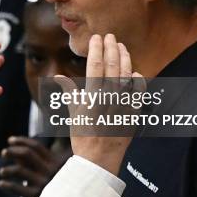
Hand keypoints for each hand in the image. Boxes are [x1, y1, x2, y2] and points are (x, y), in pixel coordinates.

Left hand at [0, 137, 70, 196]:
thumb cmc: (53, 194)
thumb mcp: (46, 176)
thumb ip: (33, 163)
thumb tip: (16, 152)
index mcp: (56, 163)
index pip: (36, 146)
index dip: (21, 141)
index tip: (10, 140)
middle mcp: (52, 171)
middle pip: (27, 153)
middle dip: (12, 151)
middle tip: (3, 153)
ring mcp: (45, 183)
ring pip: (19, 169)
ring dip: (7, 169)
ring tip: (2, 172)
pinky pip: (16, 187)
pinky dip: (6, 185)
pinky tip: (2, 184)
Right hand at [54, 34, 144, 175]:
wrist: (99, 160)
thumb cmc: (83, 136)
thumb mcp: (73, 112)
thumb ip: (69, 91)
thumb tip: (57, 76)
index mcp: (92, 96)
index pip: (95, 65)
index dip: (96, 49)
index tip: (97, 38)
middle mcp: (109, 97)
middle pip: (112, 66)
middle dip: (111, 48)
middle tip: (110, 36)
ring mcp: (123, 104)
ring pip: (127, 75)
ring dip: (125, 58)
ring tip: (121, 47)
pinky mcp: (134, 113)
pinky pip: (139, 92)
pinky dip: (138, 80)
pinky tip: (135, 72)